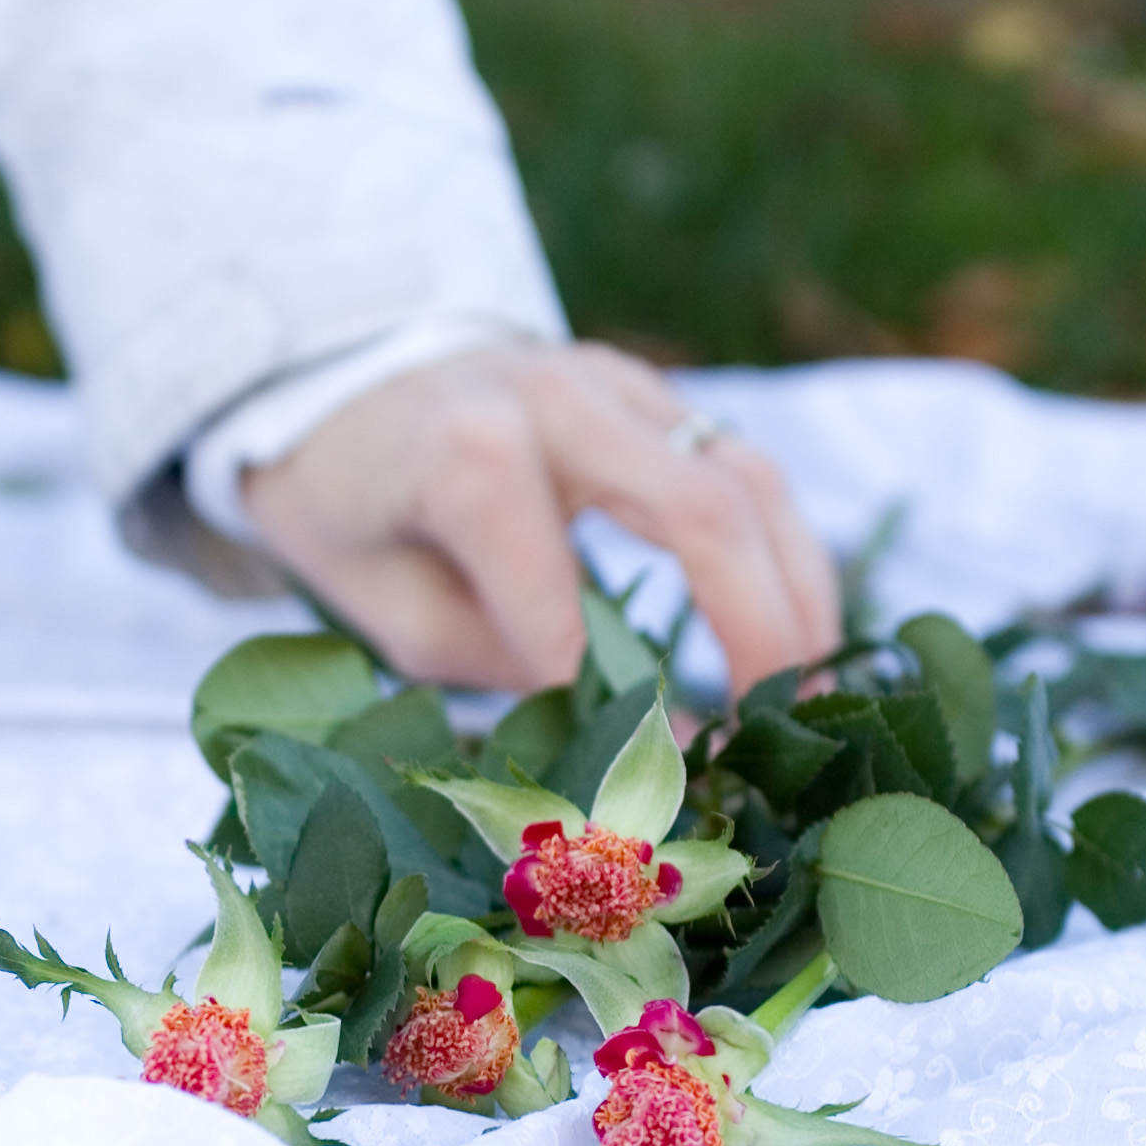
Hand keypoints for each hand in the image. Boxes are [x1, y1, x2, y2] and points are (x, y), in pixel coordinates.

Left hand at [240, 342, 842, 698]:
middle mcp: (555, 398)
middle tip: (780, 728)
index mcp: (462, 451)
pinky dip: (778, 554)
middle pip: (705, 507)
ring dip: (798, 591)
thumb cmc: (355, 508)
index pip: (557, 587)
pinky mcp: (651, 394)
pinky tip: (786, 630)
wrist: (340, 376)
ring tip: (804, 691)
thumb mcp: (389, 607)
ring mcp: (615, 383)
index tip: (640, 769)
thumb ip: (501, 664)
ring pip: (750, 477)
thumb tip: (630, 729)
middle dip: (763, 630)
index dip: (606, 690)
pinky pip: (742, 466)